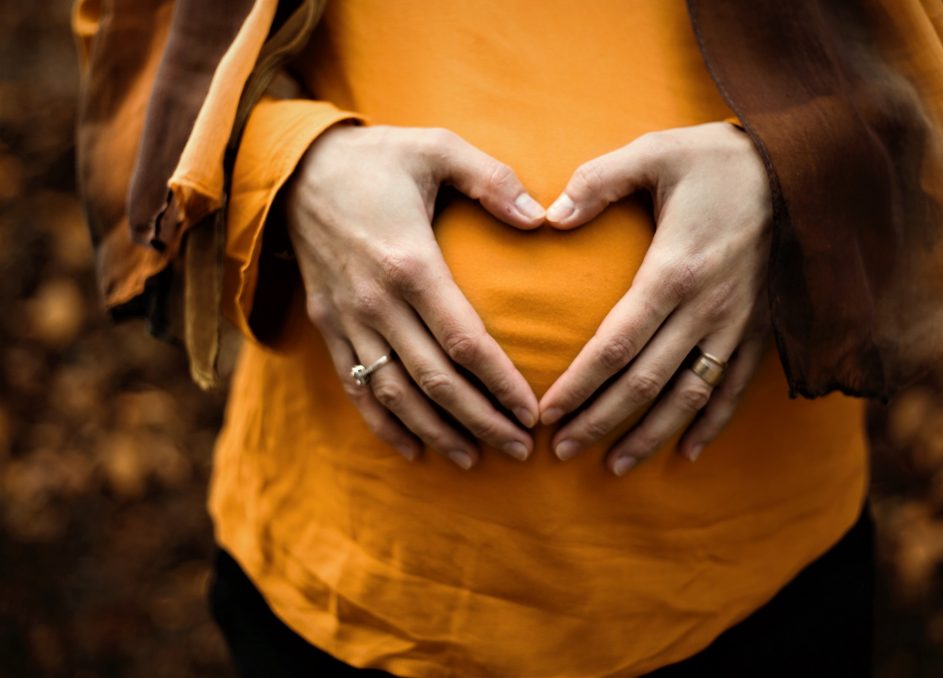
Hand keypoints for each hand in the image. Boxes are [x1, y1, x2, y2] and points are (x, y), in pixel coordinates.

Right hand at [285, 124, 546, 468]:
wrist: (294, 169)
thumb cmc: (377, 158)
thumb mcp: (436, 147)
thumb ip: (492, 179)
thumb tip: (543, 218)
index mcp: (410, 263)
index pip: (464, 341)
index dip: (501, 383)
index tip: (533, 411)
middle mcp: (376, 302)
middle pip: (435, 381)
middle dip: (481, 421)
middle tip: (521, 450)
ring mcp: (348, 320)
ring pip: (395, 395)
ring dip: (437, 433)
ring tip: (475, 459)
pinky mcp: (328, 327)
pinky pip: (355, 388)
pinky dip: (383, 425)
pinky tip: (413, 451)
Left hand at [538, 121, 772, 475]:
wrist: (805, 167)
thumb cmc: (719, 159)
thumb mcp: (654, 153)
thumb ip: (597, 182)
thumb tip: (548, 215)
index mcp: (674, 271)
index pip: (617, 345)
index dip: (580, 385)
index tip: (547, 414)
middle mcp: (707, 308)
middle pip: (647, 382)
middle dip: (601, 421)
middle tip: (561, 452)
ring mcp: (738, 324)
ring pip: (690, 396)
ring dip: (651, 435)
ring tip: (614, 466)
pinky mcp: (761, 329)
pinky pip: (735, 387)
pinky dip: (711, 423)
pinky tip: (687, 452)